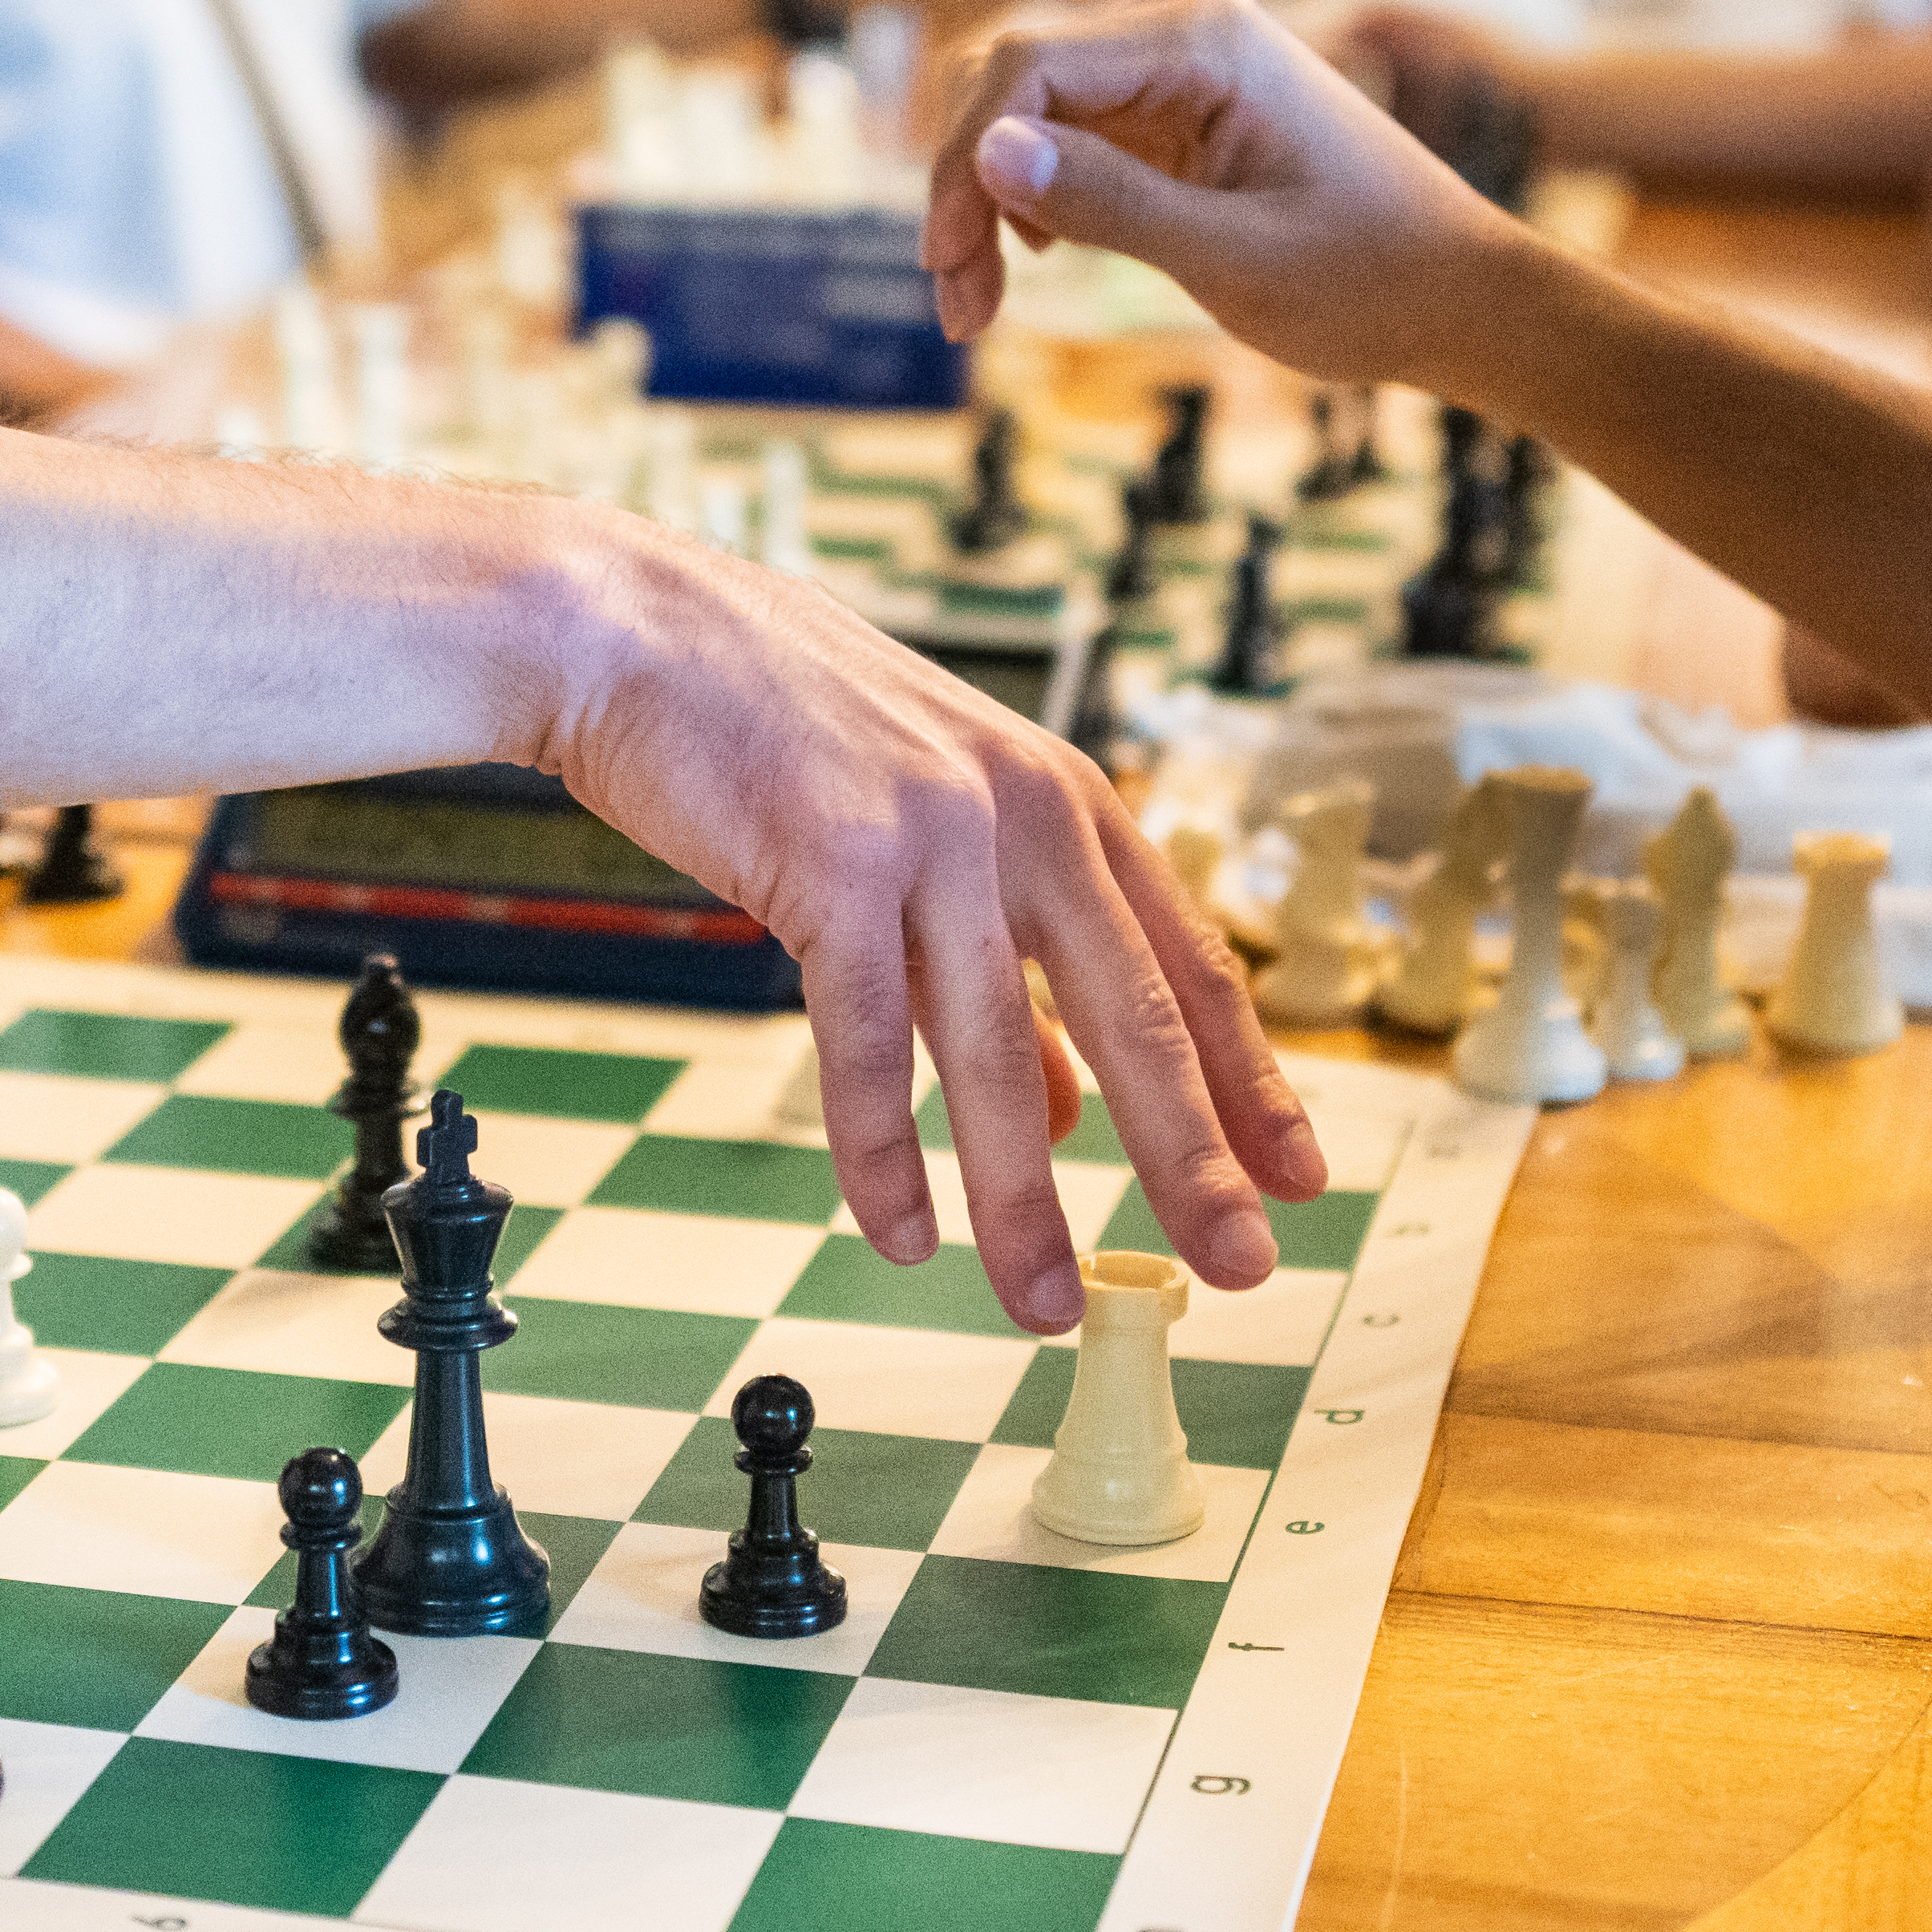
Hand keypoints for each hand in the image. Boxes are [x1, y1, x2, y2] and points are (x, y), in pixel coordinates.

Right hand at [531, 523, 1323, 1331]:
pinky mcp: (831, 868)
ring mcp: (931, 838)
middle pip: (1134, 1017)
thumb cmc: (770, 721)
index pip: (1189, 959)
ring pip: (1000, 1055)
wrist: (629, 628)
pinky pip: (870, 1046)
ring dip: (1025, 1199)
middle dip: (1192, 1157)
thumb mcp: (927, 812)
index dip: (1252, 1076)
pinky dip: (886, 1154)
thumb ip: (1002, 951)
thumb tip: (1068, 1101)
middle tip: (1243, 1263)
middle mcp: (1019, 813)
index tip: (1301, 1173)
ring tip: (1047, 1303)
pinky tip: (901, 1231)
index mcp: (1061, 796)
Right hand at [922, 0, 1508, 382]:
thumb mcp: (1235, 259)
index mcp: (1203, 40)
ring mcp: (1176, 67)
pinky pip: (1065, 134)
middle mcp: (1182, 28)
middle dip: (963, 187)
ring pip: (1025, 108)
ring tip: (978, 308)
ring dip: (983, 198)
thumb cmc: (1370, 280)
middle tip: (959, 312)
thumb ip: (1110, 203)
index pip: (1026, 66)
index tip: (950, 269)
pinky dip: (1027, 197)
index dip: (963, 164)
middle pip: (1009, 78)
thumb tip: (988, 151)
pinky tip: (1031, 263)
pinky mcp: (1173, 112)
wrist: (1459, 297)